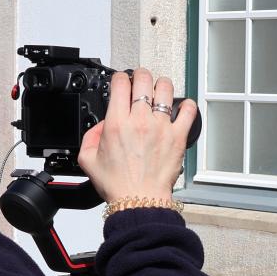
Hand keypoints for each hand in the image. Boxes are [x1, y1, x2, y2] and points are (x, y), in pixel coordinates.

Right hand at [76, 68, 197, 202]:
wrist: (139, 199)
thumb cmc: (118, 184)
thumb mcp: (88, 160)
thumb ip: (90, 136)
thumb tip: (101, 125)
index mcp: (117, 123)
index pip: (120, 83)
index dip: (120, 78)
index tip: (122, 83)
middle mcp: (140, 121)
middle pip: (144, 79)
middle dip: (141, 75)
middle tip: (141, 82)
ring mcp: (161, 127)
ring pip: (165, 89)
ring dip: (161, 85)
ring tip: (160, 91)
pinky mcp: (177, 137)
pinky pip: (188, 111)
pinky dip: (187, 105)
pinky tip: (182, 107)